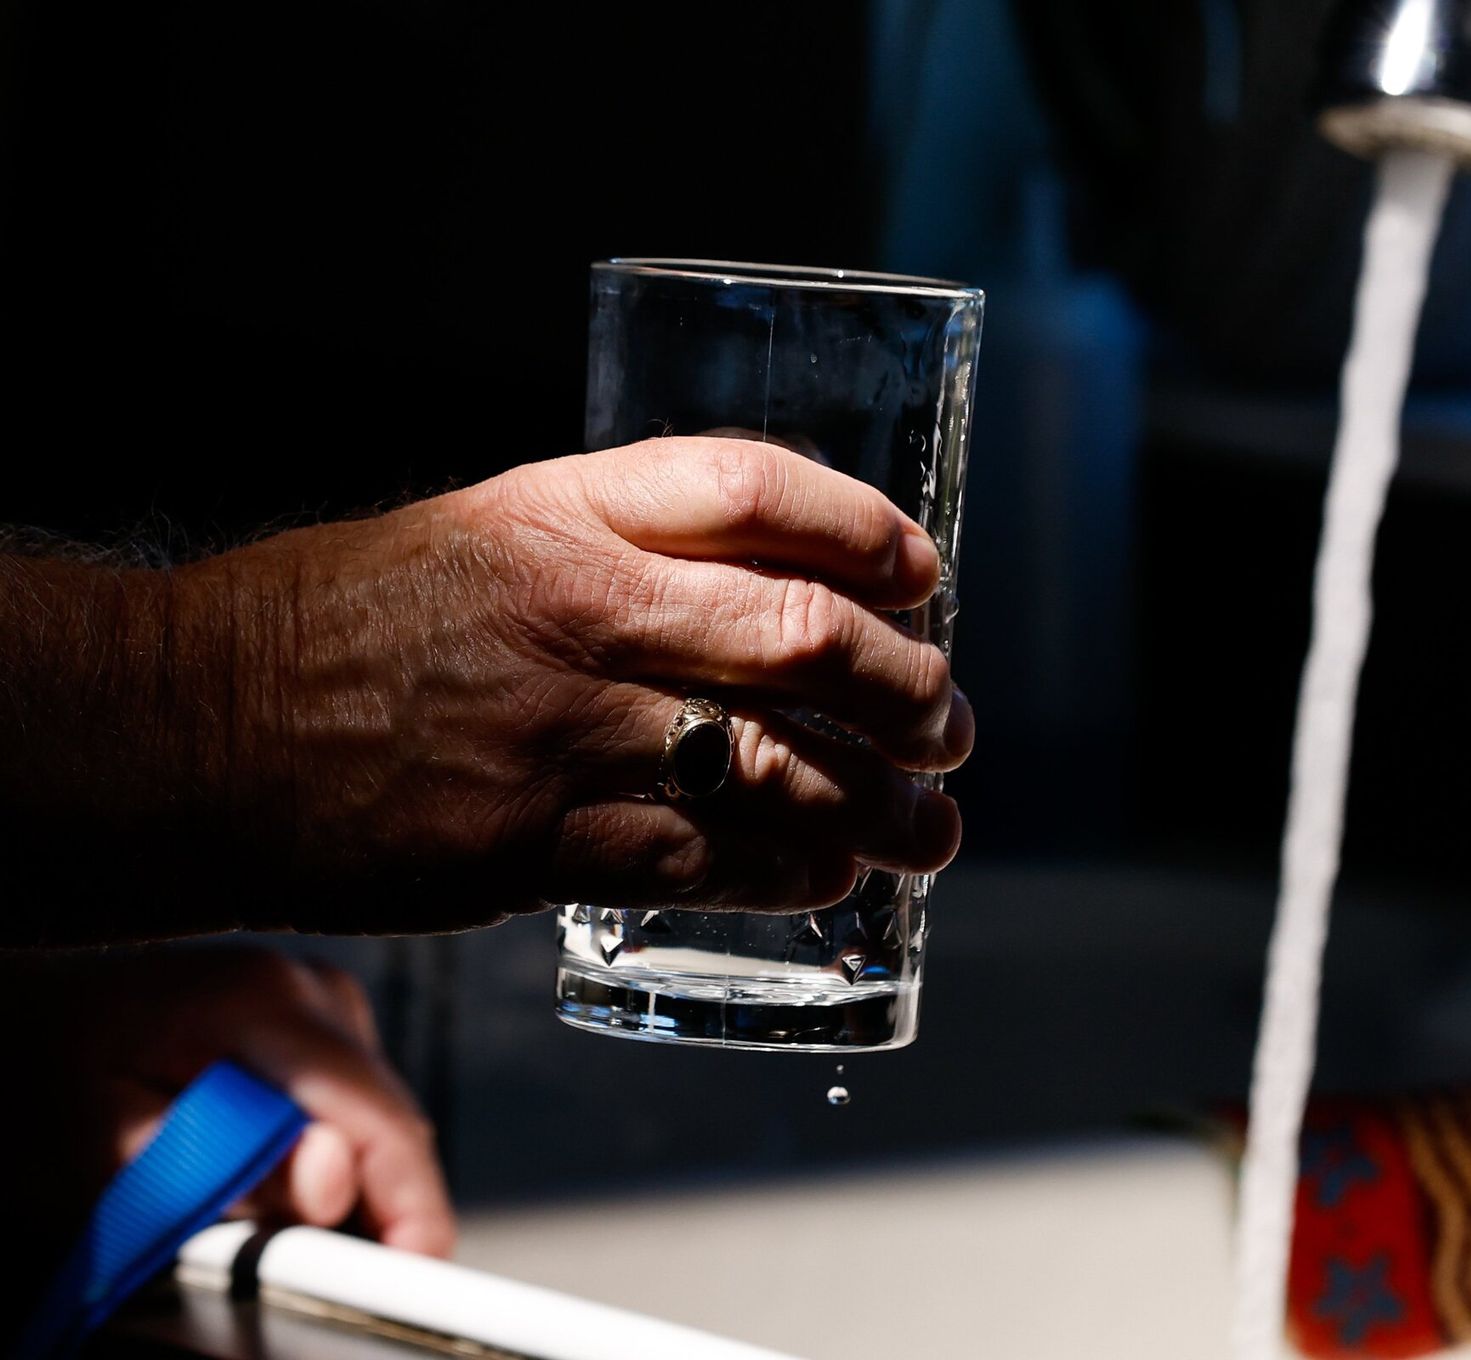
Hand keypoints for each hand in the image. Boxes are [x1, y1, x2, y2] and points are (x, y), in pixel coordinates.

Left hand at [3, 948, 453, 1261]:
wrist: (14, 1025)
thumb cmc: (34, 1089)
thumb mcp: (101, 1151)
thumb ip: (221, 1169)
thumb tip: (334, 1182)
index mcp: (260, 999)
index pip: (375, 1112)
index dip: (410, 1200)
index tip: (411, 1274)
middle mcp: (308, 986)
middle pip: (386, 1118)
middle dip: (374, 1205)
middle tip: (316, 1279)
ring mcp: (317, 997)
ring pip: (373, 1119)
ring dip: (342, 1188)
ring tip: (257, 1225)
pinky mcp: (316, 1021)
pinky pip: (350, 1108)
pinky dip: (319, 1162)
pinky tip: (263, 1184)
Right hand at [89, 436, 969, 938]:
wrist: (192, 727)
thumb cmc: (340, 627)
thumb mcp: (482, 535)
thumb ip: (617, 552)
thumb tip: (767, 601)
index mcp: (560, 513)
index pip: (754, 490)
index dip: (864, 532)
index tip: (922, 576)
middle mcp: (573, 610)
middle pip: (800, 634)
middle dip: (909, 690)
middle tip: (949, 727)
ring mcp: (555, 733)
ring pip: (773, 767)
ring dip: (879, 807)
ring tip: (930, 830)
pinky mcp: (526, 846)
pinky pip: (699, 864)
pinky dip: (787, 872)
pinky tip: (830, 877)